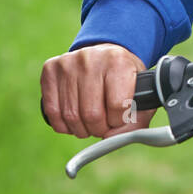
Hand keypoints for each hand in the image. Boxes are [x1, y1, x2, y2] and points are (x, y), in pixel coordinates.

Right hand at [40, 44, 155, 139]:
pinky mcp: (50, 70)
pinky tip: (74, 121)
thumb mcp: (141, 92)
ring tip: (90, 124)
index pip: (117, 106)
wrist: (103, 55)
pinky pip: (52, 111)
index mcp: (118, 61)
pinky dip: (63, 125)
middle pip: (92, 114)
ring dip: (82, 129)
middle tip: (103, 126)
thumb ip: (136, 119)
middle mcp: (91, 59)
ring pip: (71, 116)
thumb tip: (112, 138)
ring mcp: (68, 63)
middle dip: (99, 129)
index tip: (118, 118)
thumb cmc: (123, 77)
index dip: (118, 121)